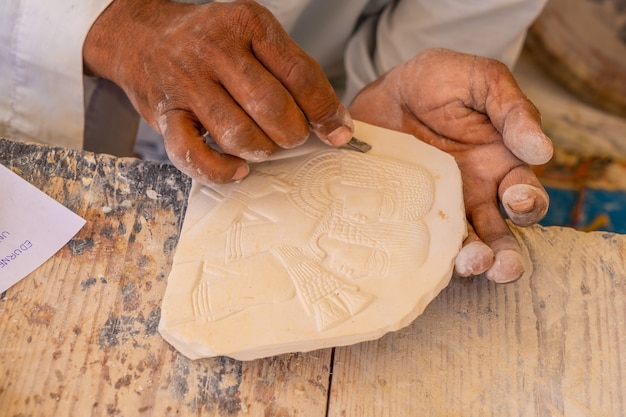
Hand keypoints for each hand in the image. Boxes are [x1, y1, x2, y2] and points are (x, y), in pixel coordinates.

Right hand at [83, 0, 352, 184]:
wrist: (142, 37)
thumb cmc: (209, 41)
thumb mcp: (253, 35)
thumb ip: (292, 71)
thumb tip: (334, 122)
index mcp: (248, 23)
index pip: (300, 74)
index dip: (326, 110)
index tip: (339, 133)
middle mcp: (215, 49)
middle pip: (272, 108)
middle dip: (293, 134)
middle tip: (292, 136)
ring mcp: (187, 82)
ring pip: (239, 134)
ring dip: (261, 150)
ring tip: (263, 145)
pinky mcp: (165, 114)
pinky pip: (194, 155)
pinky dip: (221, 170)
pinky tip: (238, 169)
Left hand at [349, 48, 552, 282]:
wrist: (386, 89)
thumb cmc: (438, 81)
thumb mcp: (482, 81)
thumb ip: (512, 110)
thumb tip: (543, 150)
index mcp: (501, 163)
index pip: (526, 195)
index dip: (528, 204)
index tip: (516, 199)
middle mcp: (476, 193)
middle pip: (500, 234)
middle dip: (506, 255)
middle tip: (502, 265)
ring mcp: (441, 206)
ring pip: (465, 245)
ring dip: (474, 262)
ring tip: (471, 265)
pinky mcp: (409, 211)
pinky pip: (420, 239)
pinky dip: (428, 254)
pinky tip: (428, 259)